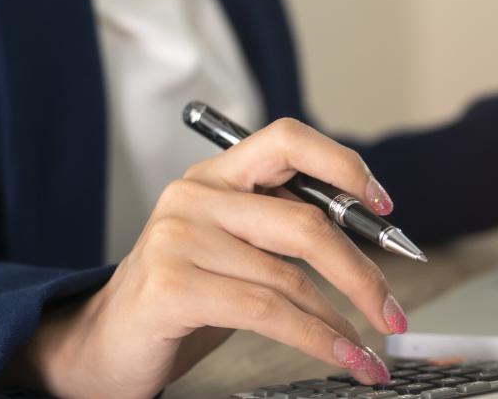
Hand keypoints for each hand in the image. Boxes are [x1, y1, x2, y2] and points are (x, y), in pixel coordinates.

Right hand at [5, 119, 402, 397]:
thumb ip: (287, 232)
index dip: (343, 165)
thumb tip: (371, 242)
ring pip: (291, 278)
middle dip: (362, 273)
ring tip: (370, 350)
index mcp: (218, 176)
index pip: (288, 140)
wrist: (104, 345)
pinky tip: (345, 357)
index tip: (384, 206)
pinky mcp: (172, 286)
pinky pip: (269, 313)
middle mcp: (195, 196)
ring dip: (343, 322)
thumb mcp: (238, 251)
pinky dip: (319, 341)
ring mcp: (178, 239)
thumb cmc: (184, 298)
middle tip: (394, 311)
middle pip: (306, 223)